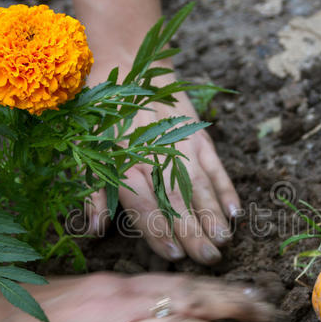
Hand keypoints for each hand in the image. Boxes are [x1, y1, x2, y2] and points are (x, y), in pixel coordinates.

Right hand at [0, 273, 273, 321]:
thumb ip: (111, 299)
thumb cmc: (14, 312)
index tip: (250, 292)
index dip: (220, 288)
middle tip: (268, 313)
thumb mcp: (70, 294)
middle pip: (191, 301)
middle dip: (235, 306)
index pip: (180, 282)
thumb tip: (146, 304)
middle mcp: (118, 306)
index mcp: (112, 285)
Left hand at [85, 92, 240, 265]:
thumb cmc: (100, 114)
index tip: (172, 253)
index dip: (157, 228)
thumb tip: (93, 229)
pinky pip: (216, 164)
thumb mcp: (84, 149)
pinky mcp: (199, 133)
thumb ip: (92, 190)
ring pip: (200, 183)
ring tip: (224, 241)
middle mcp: (155, 151)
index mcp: (123, 159)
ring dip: (213, 214)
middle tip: (207, 259)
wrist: (127, 62)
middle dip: (193, 230)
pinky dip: (226, 187)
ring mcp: (181, 141)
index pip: (143, 201)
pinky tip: (236, 211)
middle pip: (176, 197)